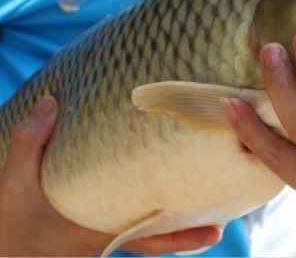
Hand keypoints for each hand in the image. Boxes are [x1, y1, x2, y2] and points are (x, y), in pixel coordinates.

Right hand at [0, 96, 220, 255]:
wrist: (3, 246)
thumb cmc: (10, 221)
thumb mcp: (13, 182)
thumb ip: (30, 141)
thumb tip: (51, 102)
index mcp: (96, 232)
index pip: (147, 239)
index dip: (181, 237)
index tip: (217, 233)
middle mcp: (106, 240)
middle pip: (157, 240)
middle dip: (189, 235)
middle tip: (221, 224)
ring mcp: (103, 239)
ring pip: (147, 236)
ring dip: (173, 226)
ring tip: (203, 208)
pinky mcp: (96, 232)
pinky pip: (132, 229)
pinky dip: (152, 221)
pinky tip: (162, 201)